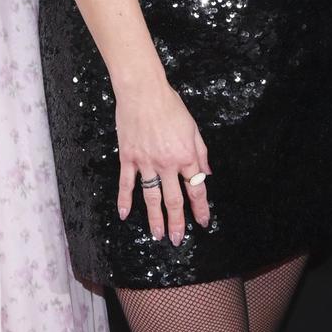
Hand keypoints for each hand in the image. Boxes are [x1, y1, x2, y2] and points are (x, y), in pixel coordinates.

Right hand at [115, 73, 209, 243]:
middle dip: (177, 222)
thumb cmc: (170, 106)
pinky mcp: (128, 158)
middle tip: (177, 239)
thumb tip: (206, 174)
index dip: (200, 208)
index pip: (196, 189)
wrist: (143, 91)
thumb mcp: (193, 129)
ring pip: (151, 197)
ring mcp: (146, 162)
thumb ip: (201, 153)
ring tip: (157, 235)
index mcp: (186, 156)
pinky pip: (127, 184)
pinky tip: (125, 215)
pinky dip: (125, 200)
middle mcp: (167, 163)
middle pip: (174, 199)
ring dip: (155, 218)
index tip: (203, 222)